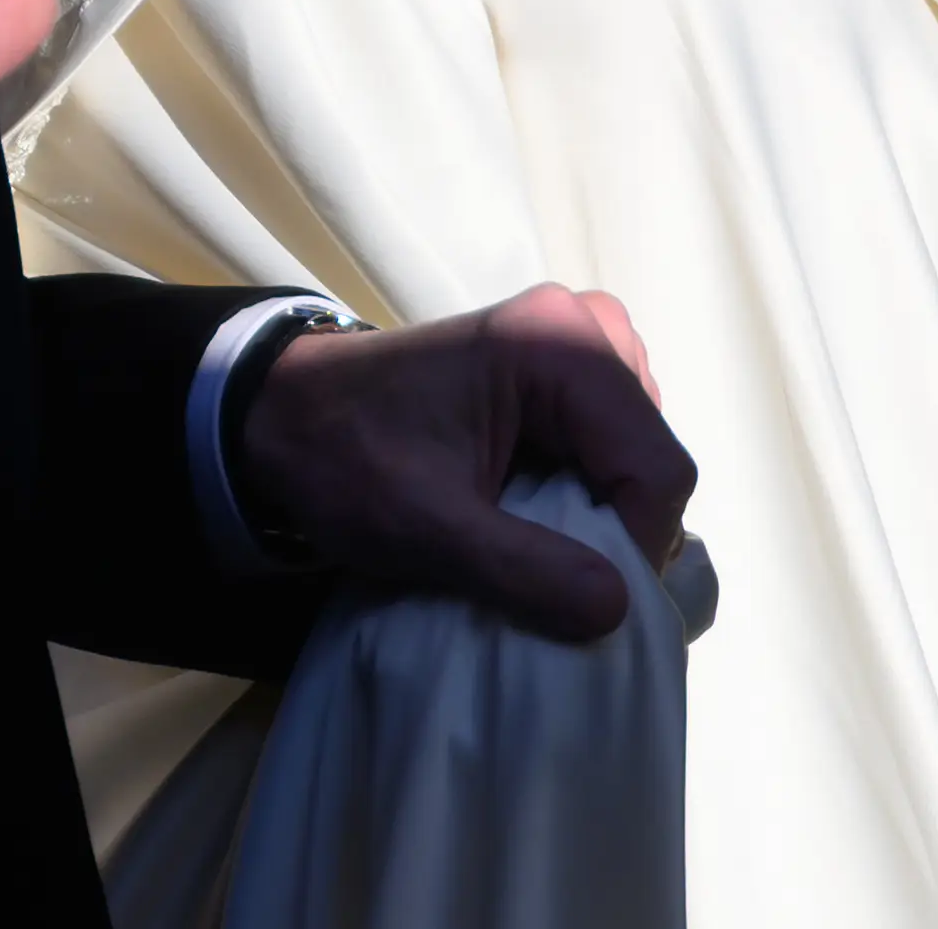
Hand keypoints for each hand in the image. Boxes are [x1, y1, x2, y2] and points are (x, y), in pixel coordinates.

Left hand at [233, 284, 694, 641]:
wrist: (280, 416)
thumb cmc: (344, 459)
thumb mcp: (427, 527)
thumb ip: (525, 569)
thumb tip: (620, 610)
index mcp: (557, 344)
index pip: (657, 467)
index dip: (637, 548)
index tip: (584, 603)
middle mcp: (581, 326)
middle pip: (653, 455)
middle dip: (620, 529)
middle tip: (558, 578)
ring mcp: (571, 342)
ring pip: (638, 452)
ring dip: (604, 511)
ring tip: (544, 548)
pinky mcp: (556, 369)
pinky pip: (611, 441)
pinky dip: (589, 489)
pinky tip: (542, 519)